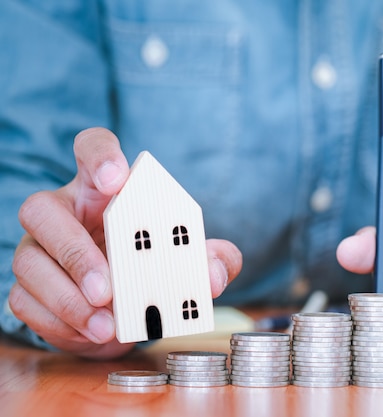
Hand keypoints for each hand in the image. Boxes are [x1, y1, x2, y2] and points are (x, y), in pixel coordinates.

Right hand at [10, 128, 240, 358]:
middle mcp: (64, 213)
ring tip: (107, 325)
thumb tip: (214, 276)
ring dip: (68, 299)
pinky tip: (93, 333)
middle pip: (41, 209)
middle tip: (108, 288)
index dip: (99, 155)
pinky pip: (28, 302)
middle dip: (75, 251)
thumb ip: (210, 259)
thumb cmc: (155, 267)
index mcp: (104, 191)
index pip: (92, 148)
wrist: (127, 312)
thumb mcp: (189, 260)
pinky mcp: (28, 288)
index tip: (116, 178)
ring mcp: (40, 249)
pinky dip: (62, 323)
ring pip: (30, 262)